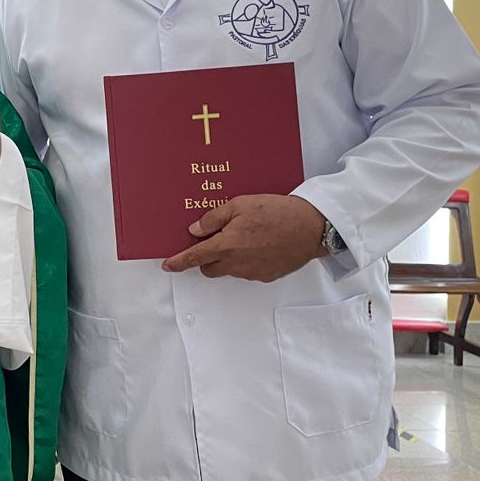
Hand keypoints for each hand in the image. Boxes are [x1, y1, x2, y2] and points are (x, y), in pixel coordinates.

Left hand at [161, 194, 326, 281]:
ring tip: (245, 237)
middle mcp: (237, 263)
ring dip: (229, 258)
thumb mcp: (240, 204)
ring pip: (229, 270)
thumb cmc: (277, 212)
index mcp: (226, 245)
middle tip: (217, 240)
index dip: (179, 262)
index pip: (195, 257)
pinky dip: (247, 261)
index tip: (168, 265)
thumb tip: (195, 230)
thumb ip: (214, 218)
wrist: (311, 227)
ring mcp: (252, 272)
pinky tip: (259, 244)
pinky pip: (248, 271)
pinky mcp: (267, 276)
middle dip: (206, 259)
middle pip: (210, 268)